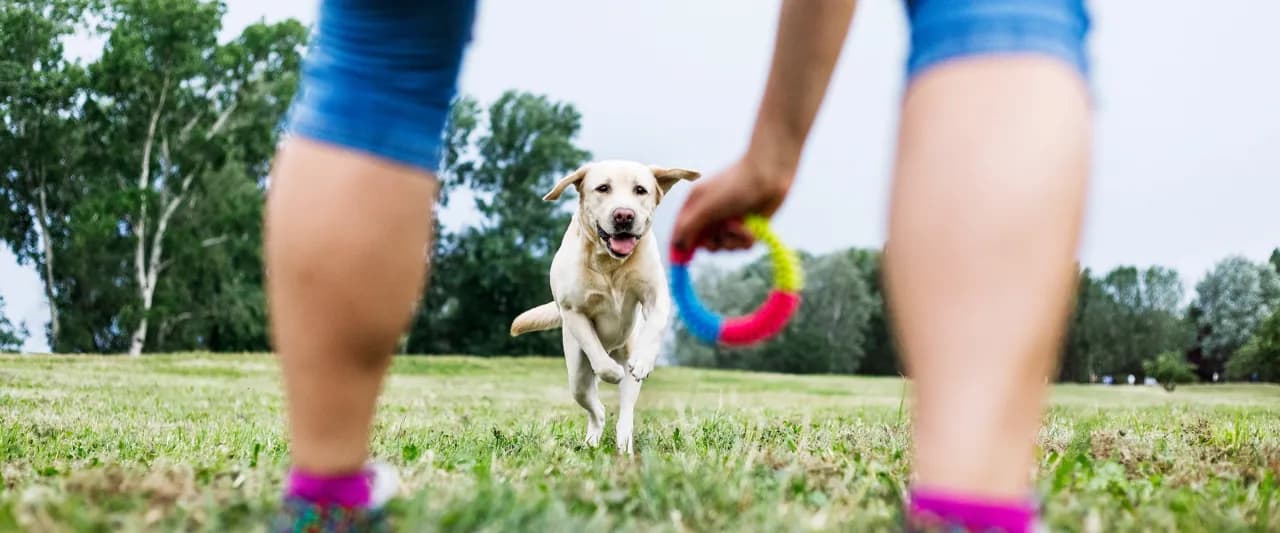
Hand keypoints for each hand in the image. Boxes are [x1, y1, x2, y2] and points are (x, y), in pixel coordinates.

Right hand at [671, 156, 793, 251]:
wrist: (769, 175)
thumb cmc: (735, 186)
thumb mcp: (707, 206)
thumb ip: (689, 226)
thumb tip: (677, 245)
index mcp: (695, 206)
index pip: (680, 231)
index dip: (680, 246)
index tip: (682, 262)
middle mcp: (710, 215)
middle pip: (702, 244)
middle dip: (713, 243)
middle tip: (720, 236)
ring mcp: (727, 222)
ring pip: (723, 247)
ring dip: (733, 241)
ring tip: (741, 227)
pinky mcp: (746, 228)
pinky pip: (740, 246)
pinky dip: (745, 240)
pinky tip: (752, 229)